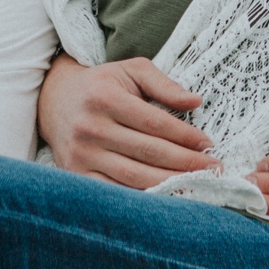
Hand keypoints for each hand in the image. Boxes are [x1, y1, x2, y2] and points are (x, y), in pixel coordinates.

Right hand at [36, 54, 217, 189]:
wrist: (54, 101)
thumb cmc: (102, 85)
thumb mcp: (132, 71)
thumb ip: (164, 84)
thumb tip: (196, 101)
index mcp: (105, 98)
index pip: (154, 123)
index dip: (185, 136)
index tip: (208, 144)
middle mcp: (89, 128)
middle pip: (147, 153)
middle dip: (185, 163)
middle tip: (213, 169)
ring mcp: (80, 155)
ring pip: (133, 177)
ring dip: (169, 184)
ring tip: (198, 185)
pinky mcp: (75, 175)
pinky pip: (115, 192)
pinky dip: (142, 198)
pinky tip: (166, 196)